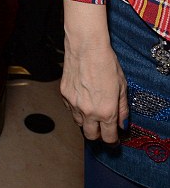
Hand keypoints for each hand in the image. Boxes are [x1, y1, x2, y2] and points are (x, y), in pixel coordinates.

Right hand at [60, 1, 128, 144]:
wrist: (85, 46)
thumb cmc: (105, 62)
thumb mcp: (122, 86)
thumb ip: (122, 108)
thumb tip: (122, 123)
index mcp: (106, 111)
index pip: (108, 138)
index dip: (112, 140)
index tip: (114, 138)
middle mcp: (88, 111)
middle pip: (90, 136)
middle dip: (98, 134)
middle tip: (103, 127)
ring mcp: (73, 104)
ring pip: (79, 123)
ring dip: (86, 121)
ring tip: (93, 109)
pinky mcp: (64, 94)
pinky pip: (70, 109)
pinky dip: (76, 108)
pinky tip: (83, 97)